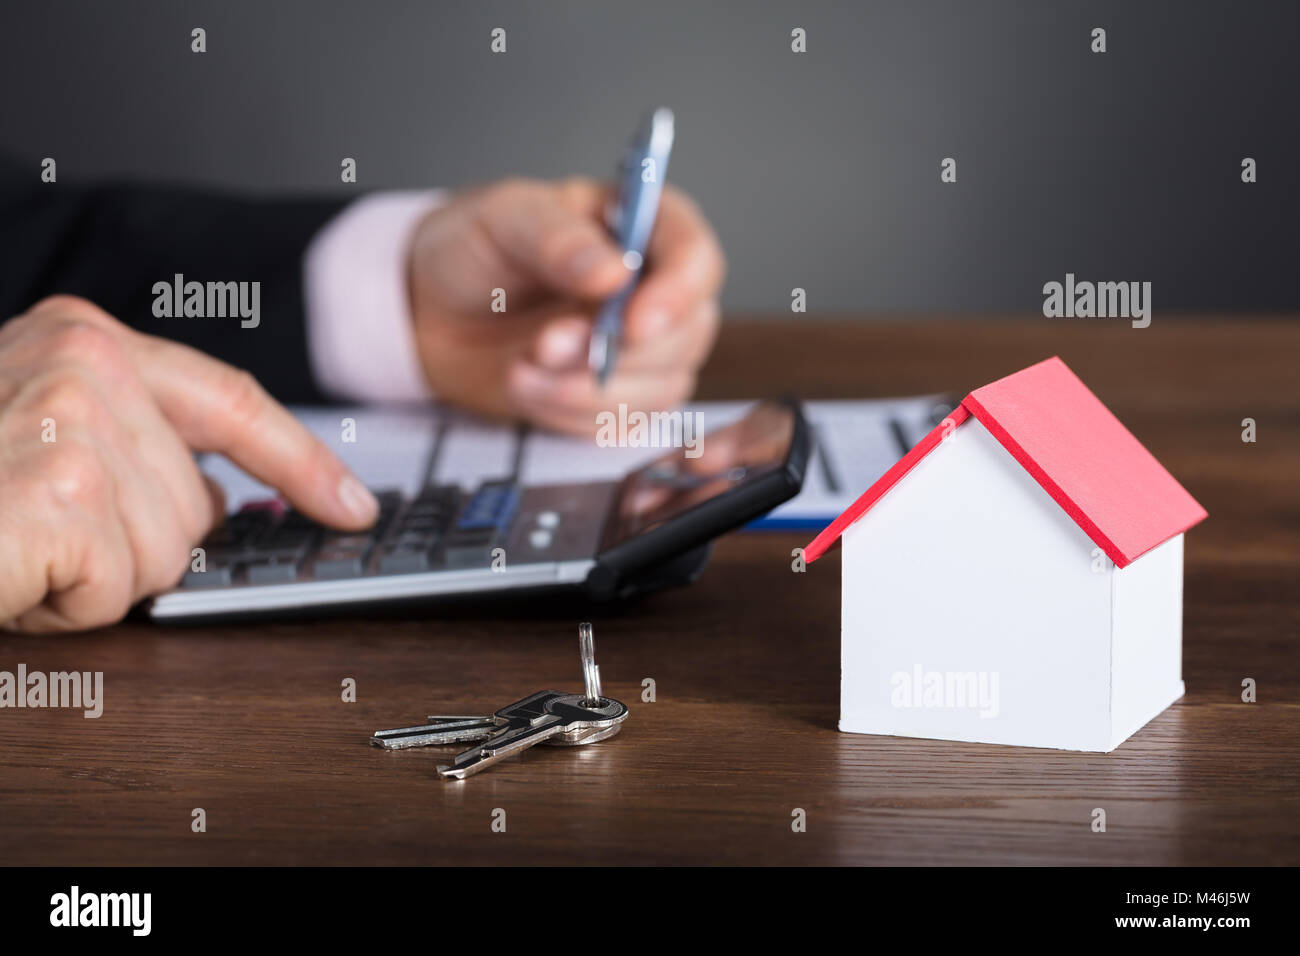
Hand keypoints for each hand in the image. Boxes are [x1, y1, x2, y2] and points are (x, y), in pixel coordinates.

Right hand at [0, 296, 378, 631]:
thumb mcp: (31, 431)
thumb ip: (132, 442)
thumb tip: (215, 504)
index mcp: (86, 337)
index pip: (234, 402)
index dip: (303, 463)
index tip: (355, 505)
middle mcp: (87, 364)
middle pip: (199, 504)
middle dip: (129, 547)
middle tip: (45, 532)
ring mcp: (75, 423)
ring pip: (166, 555)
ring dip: (91, 578)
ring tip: (22, 545)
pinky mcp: (61, 493)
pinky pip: (117, 589)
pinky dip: (63, 606)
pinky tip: (17, 568)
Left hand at [407, 177, 724, 432]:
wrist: (432, 312)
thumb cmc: (474, 249)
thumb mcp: (504, 219)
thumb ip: (557, 239)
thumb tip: (613, 272)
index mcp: (642, 226)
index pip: (695, 257)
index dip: (676, 294)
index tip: (632, 324)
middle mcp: (653, 288)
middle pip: (686, 333)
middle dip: (614, 354)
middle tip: (545, 346)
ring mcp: (643, 348)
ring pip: (660, 388)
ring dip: (586, 391)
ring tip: (521, 370)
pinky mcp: (619, 396)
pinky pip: (623, 424)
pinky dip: (572, 416)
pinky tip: (529, 389)